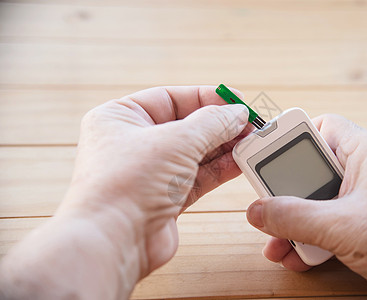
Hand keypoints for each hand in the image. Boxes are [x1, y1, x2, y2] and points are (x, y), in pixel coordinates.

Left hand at [0, 86, 249, 298]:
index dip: (206, 97)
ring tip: (250, 142)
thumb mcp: (177, 140)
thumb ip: (212, 123)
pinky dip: (218, 169)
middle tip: (250, 124)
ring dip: (223, 148)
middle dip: (219, 125)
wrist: (114, 241)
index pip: (170, 98)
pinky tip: (239, 162)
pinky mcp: (163, 198)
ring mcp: (149, 173)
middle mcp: (132, 143)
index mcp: (121, 117)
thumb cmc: (128, 184)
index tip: (236, 99)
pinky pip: (196, 177)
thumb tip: (236, 113)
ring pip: (194, 153)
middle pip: (185, 126)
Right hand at [246, 114, 366, 298]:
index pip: (323, 126)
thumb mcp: (342, 226)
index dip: (293, 137)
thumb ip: (294, 217)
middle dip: (287, 192)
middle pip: (312, 169)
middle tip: (266, 202)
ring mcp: (364, 199)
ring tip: (275, 240)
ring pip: (317, 200)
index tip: (266, 153)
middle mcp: (365, 171)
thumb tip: (259, 211)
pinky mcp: (363, 224)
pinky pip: (327, 223)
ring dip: (294, 222)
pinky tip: (295, 256)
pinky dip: (310, 238)